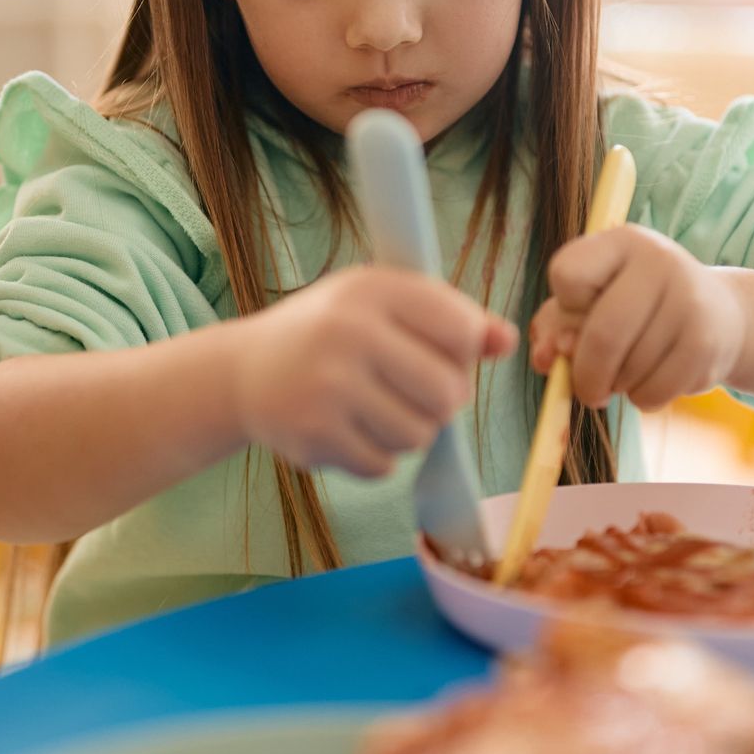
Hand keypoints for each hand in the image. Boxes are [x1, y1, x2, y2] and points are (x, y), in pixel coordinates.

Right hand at [232, 267, 517, 477]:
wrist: (244, 371)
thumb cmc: (329, 332)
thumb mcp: (384, 305)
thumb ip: (450, 319)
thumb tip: (508, 341)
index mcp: (372, 289)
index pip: (462, 330)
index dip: (464, 351)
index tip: (441, 352)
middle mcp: (347, 332)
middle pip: (449, 392)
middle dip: (443, 401)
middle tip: (414, 392)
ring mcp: (328, 386)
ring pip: (420, 435)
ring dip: (409, 430)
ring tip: (376, 408)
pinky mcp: (313, 434)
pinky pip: (385, 465)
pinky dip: (377, 456)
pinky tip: (349, 429)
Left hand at [528, 226, 745, 407]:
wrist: (720, 315)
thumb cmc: (637, 307)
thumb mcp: (591, 301)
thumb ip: (554, 325)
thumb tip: (546, 358)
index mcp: (622, 241)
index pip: (567, 274)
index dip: (565, 306)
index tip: (582, 314)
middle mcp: (659, 262)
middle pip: (603, 333)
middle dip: (586, 374)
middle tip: (588, 389)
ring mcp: (689, 301)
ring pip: (629, 370)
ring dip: (617, 386)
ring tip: (629, 371)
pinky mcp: (707, 343)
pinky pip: (654, 391)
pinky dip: (643, 398)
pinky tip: (653, 379)